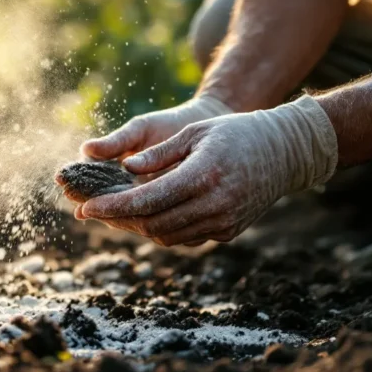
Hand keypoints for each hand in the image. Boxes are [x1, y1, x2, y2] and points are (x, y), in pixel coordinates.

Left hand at [78, 96, 337, 246]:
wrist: (286, 152)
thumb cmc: (235, 132)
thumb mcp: (194, 132)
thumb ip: (158, 154)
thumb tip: (125, 169)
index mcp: (202, 176)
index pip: (146, 200)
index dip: (112, 207)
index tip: (86, 209)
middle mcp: (214, 204)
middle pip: (152, 224)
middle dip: (118, 220)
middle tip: (94, 211)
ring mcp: (223, 222)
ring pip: (167, 236)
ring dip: (137, 228)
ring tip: (114, 214)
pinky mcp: (228, 232)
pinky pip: (185, 238)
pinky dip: (161, 230)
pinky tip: (146, 216)